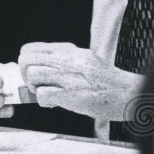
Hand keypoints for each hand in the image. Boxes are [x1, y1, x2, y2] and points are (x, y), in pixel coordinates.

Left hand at [18, 42, 141, 119]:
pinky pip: (42, 95)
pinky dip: (45, 102)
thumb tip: (41, 69)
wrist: (128, 94)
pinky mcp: (71, 95)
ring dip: (35, 88)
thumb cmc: (106, 82)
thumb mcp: (85, 61)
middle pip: (25, 59)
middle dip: (26, 75)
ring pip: (31, 75)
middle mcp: (66, 59)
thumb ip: (63, 62)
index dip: (27, 63)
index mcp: (68, 51)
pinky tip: (56, 104)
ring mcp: (68, 76)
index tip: (36, 75)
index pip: (29, 48)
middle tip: (38, 86)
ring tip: (49, 94)